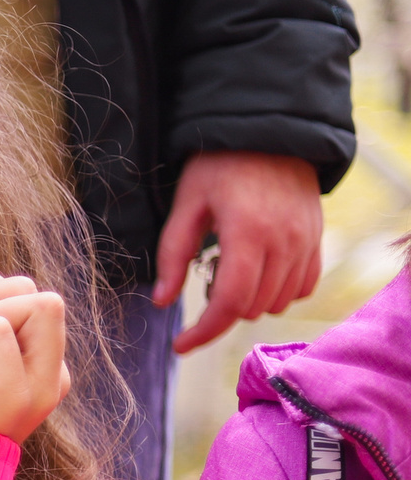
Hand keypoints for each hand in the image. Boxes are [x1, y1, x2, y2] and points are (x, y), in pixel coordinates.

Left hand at [154, 151, 322, 352]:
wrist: (269, 133)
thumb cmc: (219, 166)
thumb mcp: (186, 205)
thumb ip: (173, 254)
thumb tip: (161, 301)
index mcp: (247, 232)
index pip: (228, 302)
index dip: (203, 332)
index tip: (180, 346)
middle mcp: (284, 241)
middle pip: (252, 307)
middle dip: (221, 311)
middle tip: (203, 282)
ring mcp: (306, 241)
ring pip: (278, 303)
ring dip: (249, 302)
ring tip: (230, 271)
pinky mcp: (318, 239)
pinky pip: (303, 287)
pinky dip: (279, 292)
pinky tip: (258, 273)